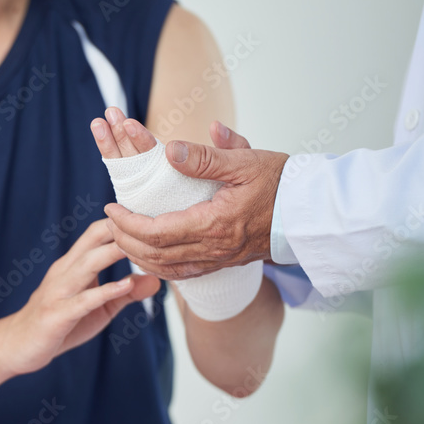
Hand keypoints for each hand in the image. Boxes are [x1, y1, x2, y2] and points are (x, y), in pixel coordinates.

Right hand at [0, 219, 159, 374]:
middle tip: (149, 222)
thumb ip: (124, 294)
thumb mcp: (98, 308)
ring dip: (112, 253)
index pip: (96, 234)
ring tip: (140, 247)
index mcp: (72, 266)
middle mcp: (64, 272)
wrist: (16, 346)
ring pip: (87, 265)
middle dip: (119, 229)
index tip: (150, 217)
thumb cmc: (59, 325)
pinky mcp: (57, 315)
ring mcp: (59, 292)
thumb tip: (156, 281)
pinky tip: (126, 285)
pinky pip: (83, 300)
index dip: (121, 223)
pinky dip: (105, 291)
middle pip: (92, 241)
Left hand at [97, 118, 288, 279]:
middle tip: (108, 224)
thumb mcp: (244, 161)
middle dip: (126, 241)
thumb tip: (168, 149)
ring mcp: (220, 260)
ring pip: (168, 269)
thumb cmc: (282, 183)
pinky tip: (151, 257)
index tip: (111, 209)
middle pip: (156, 255)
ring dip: (140, 257)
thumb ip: (204, 157)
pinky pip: (184, 273)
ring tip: (122, 240)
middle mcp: (214, 249)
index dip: (128, 224)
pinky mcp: (225, 263)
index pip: (157, 232)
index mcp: (214, 224)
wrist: (314, 213)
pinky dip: (161, 267)